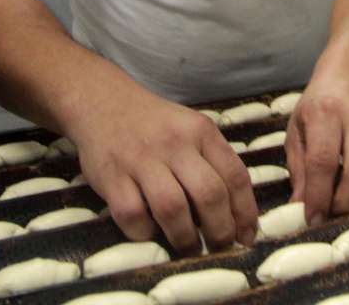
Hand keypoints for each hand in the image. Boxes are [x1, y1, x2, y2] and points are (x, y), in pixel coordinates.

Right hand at [70, 85, 257, 251]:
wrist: (102, 101)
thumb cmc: (154, 124)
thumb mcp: (190, 128)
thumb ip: (211, 161)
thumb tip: (234, 213)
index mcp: (201, 131)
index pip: (235, 176)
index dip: (245, 212)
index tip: (246, 236)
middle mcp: (175, 143)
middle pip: (209, 194)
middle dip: (220, 230)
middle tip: (219, 246)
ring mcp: (142, 160)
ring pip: (173, 209)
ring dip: (185, 238)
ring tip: (190, 247)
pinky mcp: (112, 177)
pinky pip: (133, 215)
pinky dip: (146, 233)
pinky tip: (152, 232)